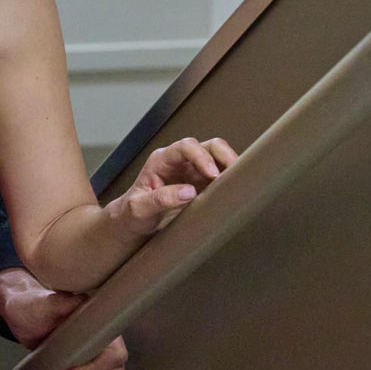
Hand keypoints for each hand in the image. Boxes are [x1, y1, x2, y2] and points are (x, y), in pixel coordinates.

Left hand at [0, 268, 128, 369]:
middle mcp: (106, 341)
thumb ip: (62, 302)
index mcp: (102, 324)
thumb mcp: (46, 303)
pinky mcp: (90, 368)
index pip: (115, 353)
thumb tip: (81, 301)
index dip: (98, 367)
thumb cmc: (35, 306)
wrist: (23, 318)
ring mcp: (100, 356)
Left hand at [103, 137, 236, 237]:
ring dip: (230, 168)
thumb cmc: (131, 213)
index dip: (201, 157)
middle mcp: (179, 162)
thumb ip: (160, 199)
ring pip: (218, 159)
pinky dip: (230, 180)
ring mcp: (193, 172)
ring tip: (238, 182)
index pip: (185, 147)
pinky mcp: (202, 185)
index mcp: (162, 160)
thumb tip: (187, 192)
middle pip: (208, 146)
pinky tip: (235, 190)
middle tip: (233, 174)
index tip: (212, 174)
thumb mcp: (139, 208)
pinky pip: (221, 176)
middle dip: (223, 155)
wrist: (133, 223)